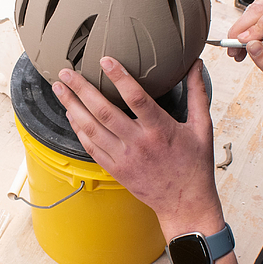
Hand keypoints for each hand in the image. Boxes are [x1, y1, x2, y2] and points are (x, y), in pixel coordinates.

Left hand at [52, 57, 223, 237]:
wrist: (184, 202)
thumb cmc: (195, 165)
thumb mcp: (202, 127)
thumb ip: (198, 94)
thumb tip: (196, 65)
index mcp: (161, 130)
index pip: (136, 98)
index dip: (119, 77)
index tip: (105, 60)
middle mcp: (139, 144)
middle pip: (103, 111)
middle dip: (82, 89)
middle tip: (67, 72)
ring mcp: (124, 158)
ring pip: (91, 128)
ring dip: (72, 106)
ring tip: (60, 88)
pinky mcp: (115, 169)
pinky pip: (91, 147)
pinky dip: (78, 129)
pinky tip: (70, 114)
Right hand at [225, 0, 262, 128]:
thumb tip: (253, 46)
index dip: (260, 25)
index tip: (244, 41)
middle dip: (245, 26)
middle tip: (234, 46)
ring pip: (257, 14)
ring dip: (241, 30)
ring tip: (235, 52)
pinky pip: (254, 26)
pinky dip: (242, 36)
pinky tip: (240, 52)